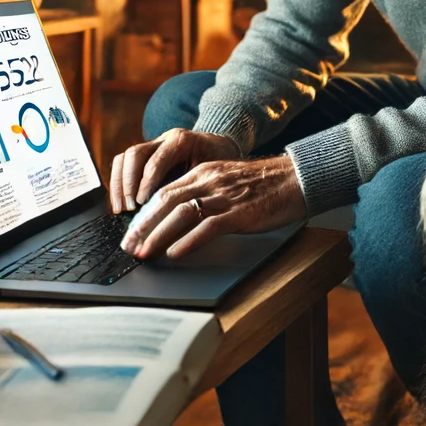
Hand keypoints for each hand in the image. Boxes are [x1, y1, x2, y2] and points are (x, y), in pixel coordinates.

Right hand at [109, 128, 240, 213]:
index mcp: (180, 141)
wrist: (220, 147)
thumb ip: (193, 185)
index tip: (140, 204)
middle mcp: (163, 139)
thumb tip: (176, 212)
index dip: (145, 183)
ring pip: (124, 158)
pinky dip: (117, 183)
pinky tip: (120, 203)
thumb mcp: (212, 172)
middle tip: (128, 208)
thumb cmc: (219, 161)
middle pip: (134, 154)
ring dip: (118, 185)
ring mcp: (151, 145)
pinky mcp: (144, 155)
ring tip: (120, 209)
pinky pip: (122, 164)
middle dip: (127, 183)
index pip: (156, 161)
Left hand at [119, 153, 306, 259]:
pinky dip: (189, 241)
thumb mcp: (228, 181)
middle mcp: (210, 181)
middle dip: (143, 226)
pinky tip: (177, 252)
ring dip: (158, 235)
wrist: (296, 178)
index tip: (132, 232)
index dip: (144, 214)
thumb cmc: (265, 183)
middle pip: (166, 202)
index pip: (164, 191)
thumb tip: (181, 215)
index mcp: (204, 172)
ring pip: (182, 213)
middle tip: (128, 246)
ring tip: (145, 253)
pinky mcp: (241, 212)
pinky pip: (209, 226)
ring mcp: (225, 196)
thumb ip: (206, 192)